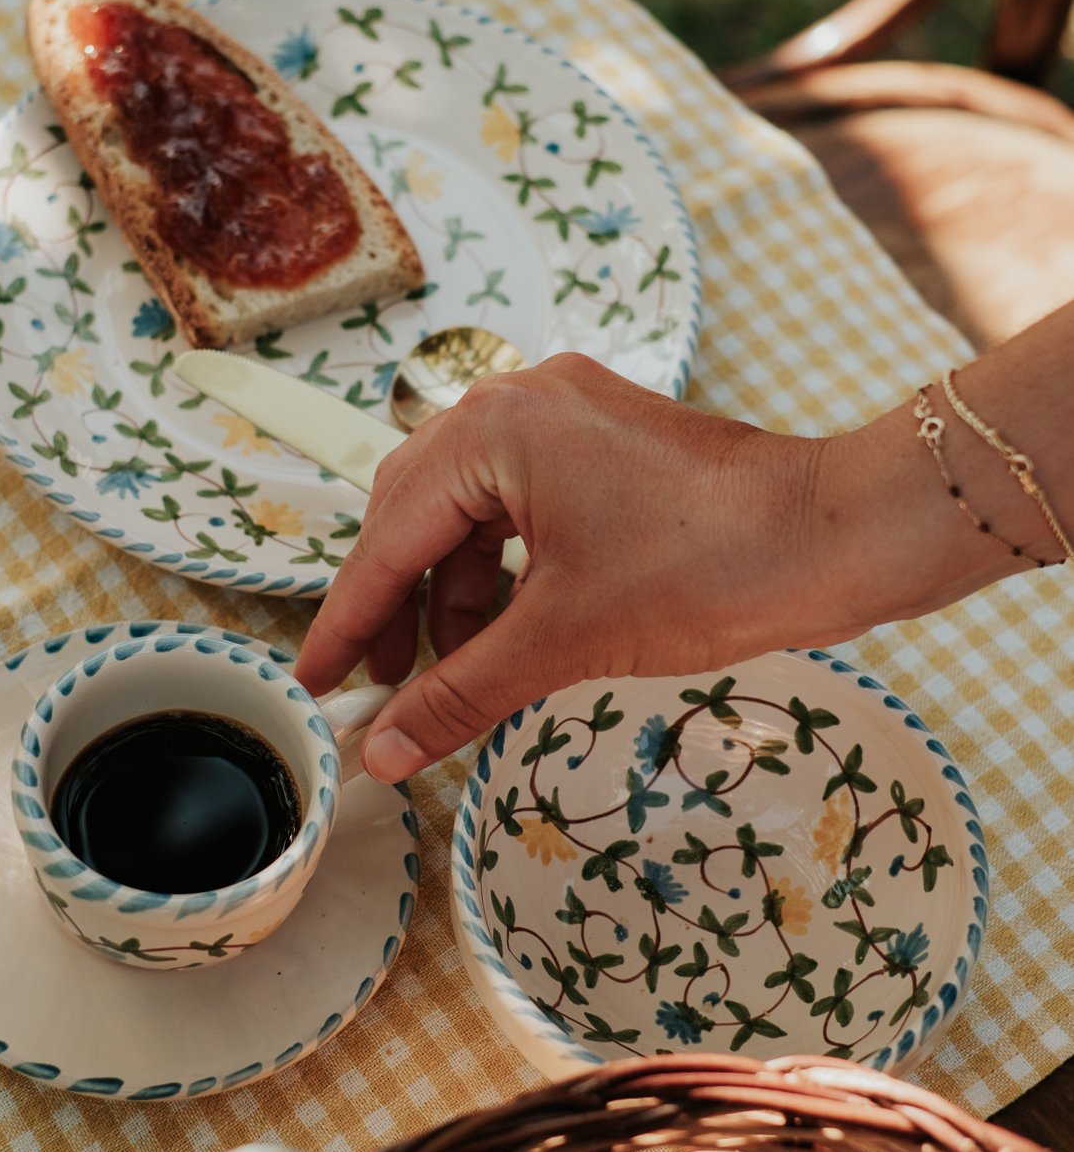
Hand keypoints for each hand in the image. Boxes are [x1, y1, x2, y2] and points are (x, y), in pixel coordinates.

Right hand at [295, 354, 848, 779]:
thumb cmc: (709, 569)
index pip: (389, 535)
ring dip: (456, 597)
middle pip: (419, 514)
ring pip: (472, 513)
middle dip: (400, 608)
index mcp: (494, 426)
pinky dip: (506, 573)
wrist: (839, 537)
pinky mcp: (607, 441)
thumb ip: (458, 693)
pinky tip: (509, 634)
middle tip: (381, 689)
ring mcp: (568, 414)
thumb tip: (381, 751)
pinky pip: (522, 505)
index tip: (312, 681)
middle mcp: (520, 400)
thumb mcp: (564, 639)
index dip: (348, 620)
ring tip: (458, 678)